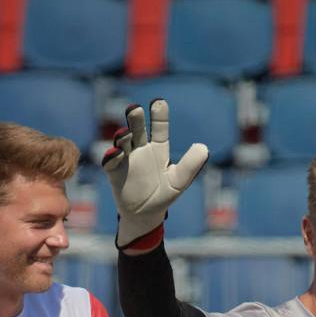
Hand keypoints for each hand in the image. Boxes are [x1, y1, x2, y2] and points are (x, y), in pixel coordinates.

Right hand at [101, 98, 208, 247]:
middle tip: (134, 109)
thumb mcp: (180, 181)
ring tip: (125, 133)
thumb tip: (204, 148)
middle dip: (135, 119)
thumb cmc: (163, 195)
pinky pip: (111, 162)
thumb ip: (191, 165)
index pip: (159, 127)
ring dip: (122, 136)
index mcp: (158, 148)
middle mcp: (141, 149)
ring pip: (122, 142)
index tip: (159, 102)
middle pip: (137, 129)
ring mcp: (126, 159)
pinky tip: (116, 154)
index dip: (159, 115)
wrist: (145, 215)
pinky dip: (112, 157)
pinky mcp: (115, 173)